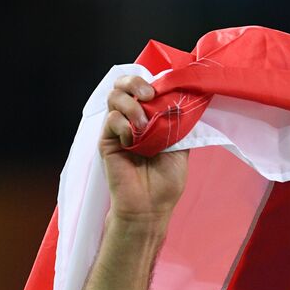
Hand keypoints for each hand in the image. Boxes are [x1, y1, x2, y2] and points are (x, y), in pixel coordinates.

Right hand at [99, 75, 187, 222]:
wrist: (150, 207)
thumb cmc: (165, 183)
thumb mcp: (181, 148)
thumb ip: (178, 123)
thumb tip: (182, 99)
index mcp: (150, 119)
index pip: (144, 88)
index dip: (152, 82)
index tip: (164, 89)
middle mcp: (132, 120)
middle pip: (124, 84)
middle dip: (136, 83)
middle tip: (149, 95)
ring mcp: (118, 129)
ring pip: (115, 96)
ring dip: (131, 106)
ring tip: (143, 126)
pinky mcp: (106, 140)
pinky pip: (111, 119)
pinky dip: (123, 125)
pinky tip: (132, 141)